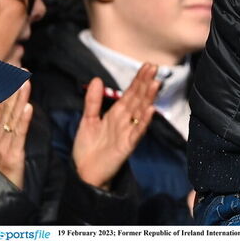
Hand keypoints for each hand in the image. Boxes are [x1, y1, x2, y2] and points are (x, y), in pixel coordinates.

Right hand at [0, 81, 31, 189]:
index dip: (4, 90)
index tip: (11, 71)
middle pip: (4, 109)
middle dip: (12, 89)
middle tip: (20, 69)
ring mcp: (1, 146)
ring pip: (12, 118)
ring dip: (19, 99)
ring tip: (25, 81)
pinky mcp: (13, 156)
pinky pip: (19, 135)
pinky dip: (24, 121)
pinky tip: (29, 107)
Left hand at [72, 65, 158, 189]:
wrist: (83, 174)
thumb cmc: (87, 149)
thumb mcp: (87, 121)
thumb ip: (92, 101)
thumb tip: (96, 79)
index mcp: (116, 114)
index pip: (130, 93)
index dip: (138, 80)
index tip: (147, 66)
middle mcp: (125, 120)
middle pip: (138, 99)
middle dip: (146, 83)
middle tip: (154, 68)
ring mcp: (128, 132)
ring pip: (140, 112)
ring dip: (149, 98)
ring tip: (156, 84)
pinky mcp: (127, 146)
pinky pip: (137, 132)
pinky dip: (144, 122)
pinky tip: (150, 110)